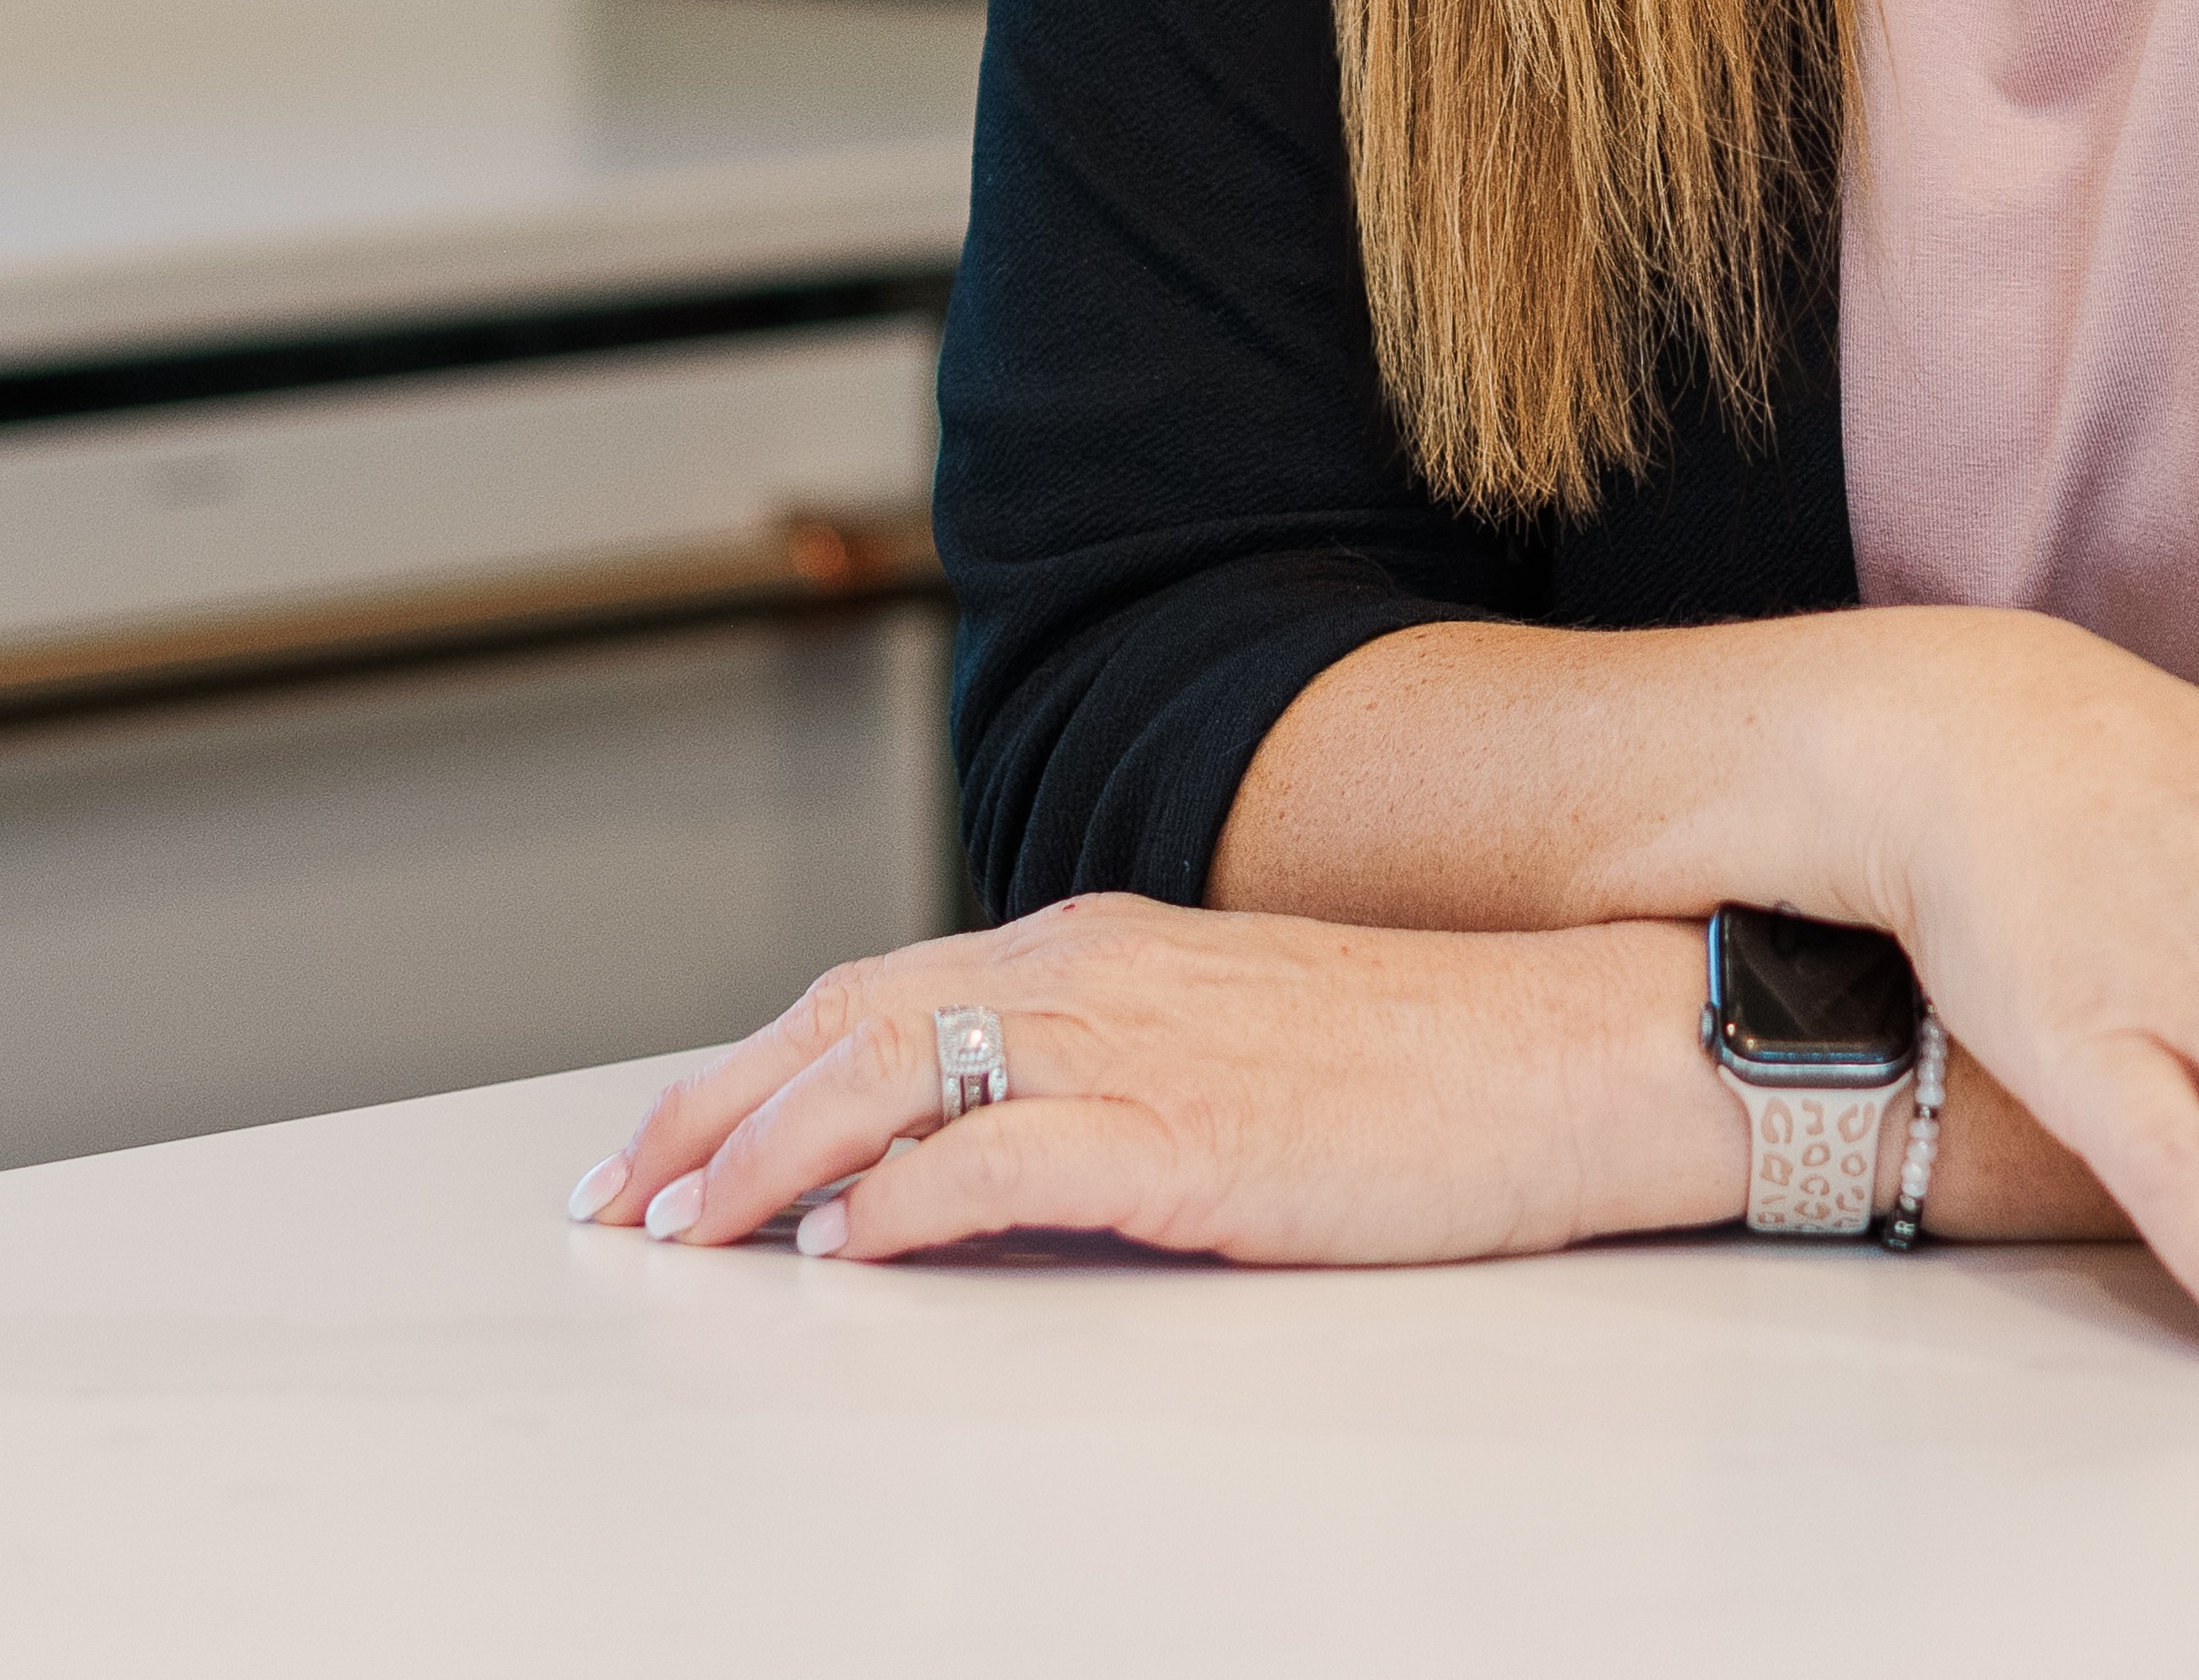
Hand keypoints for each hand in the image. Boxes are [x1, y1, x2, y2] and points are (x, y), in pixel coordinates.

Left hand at [575, 891, 1723, 1268]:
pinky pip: (997, 1157)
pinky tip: (838, 1251)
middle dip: (709, 1112)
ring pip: (889, 1077)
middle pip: (843, 1024)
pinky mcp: (1190, 1136)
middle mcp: (1098, 972)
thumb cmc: (1434, 1062)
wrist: (1583, 1047)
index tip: (665, 1143)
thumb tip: (992, 1146)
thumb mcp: (1237, 1041)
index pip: (875, 992)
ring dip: (765, 1158)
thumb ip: (1111, 1069)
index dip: (751, 1067)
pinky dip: (895, 1202)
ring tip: (685, 1232)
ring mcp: (1141, 1048)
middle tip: (616, 1198)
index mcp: (1102, 946)